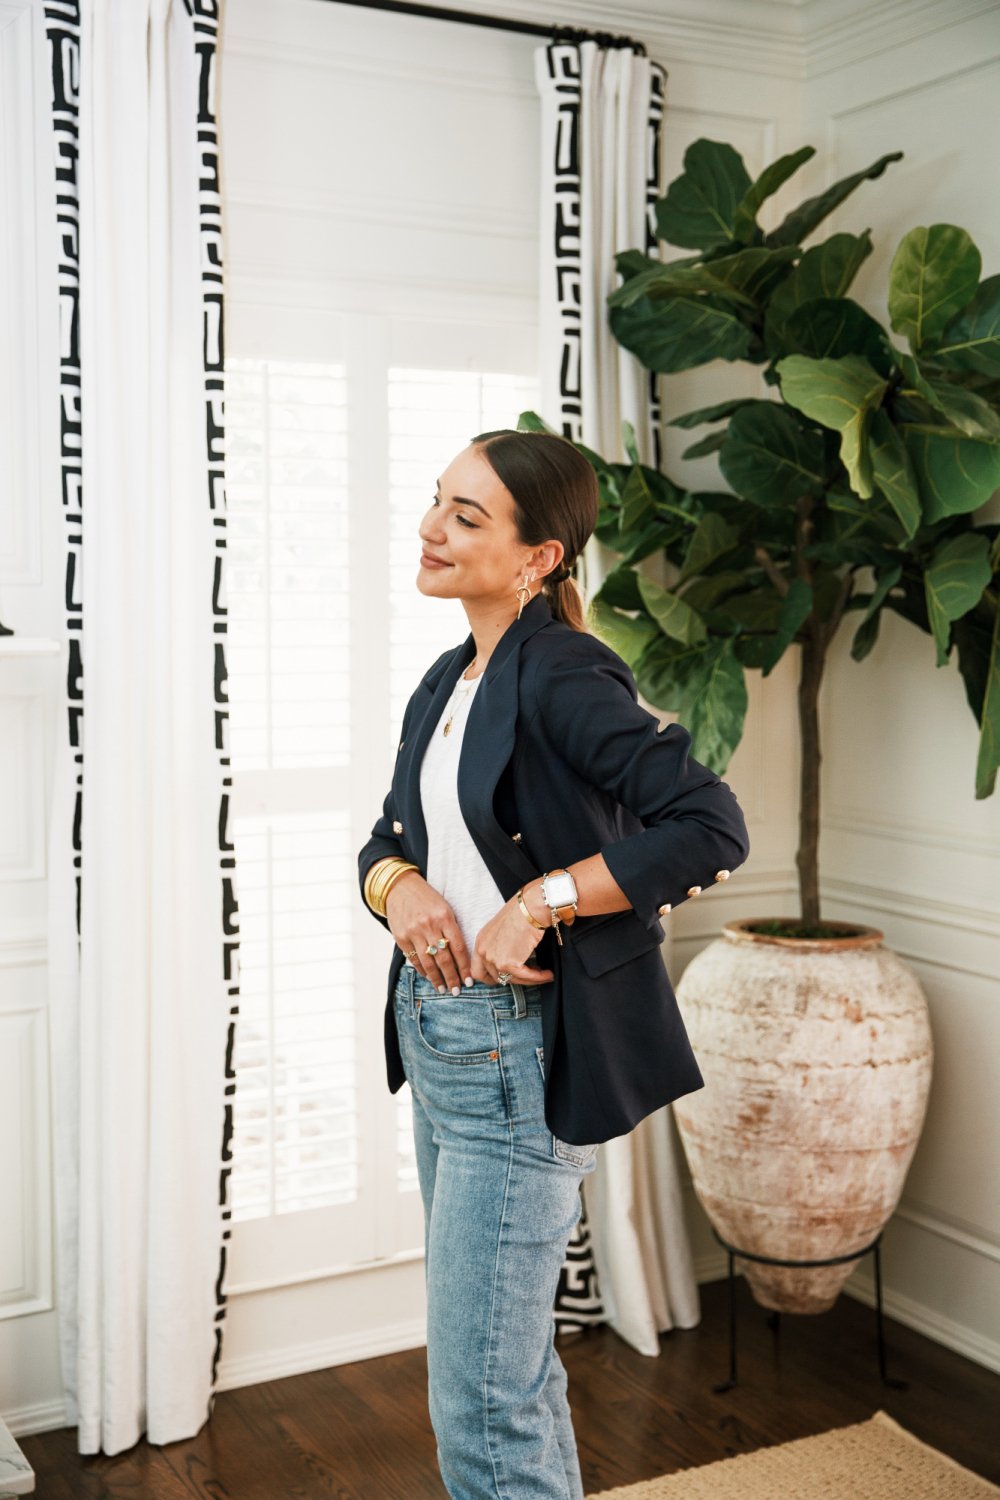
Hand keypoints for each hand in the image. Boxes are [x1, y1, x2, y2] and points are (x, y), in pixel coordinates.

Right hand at [385, 873, 471, 994]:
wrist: (399, 887)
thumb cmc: (427, 898)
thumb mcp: (444, 908)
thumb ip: (451, 929)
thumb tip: (461, 957)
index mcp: (444, 917)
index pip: (458, 948)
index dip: (465, 967)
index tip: (470, 980)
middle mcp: (429, 925)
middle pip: (444, 959)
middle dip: (452, 978)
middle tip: (457, 990)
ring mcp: (413, 932)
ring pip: (428, 963)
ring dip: (437, 979)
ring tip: (443, 989)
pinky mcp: (401, 937)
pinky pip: (414, 959)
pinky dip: (422, 970)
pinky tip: (429, 977)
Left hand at [472, 881, 554, 985]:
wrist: (530, 907)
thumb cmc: (522, 912)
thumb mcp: (503, 930)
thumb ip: (501, 946)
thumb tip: (514, 959)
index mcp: (480, 942)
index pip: (478, 970)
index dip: (490, 978)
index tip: (506, 978)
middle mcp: (483, 951)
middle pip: (494, 978)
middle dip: (513, 979)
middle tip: (528, 975)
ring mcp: (494, 959)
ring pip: (511, 979)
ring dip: (528, 979)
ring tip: (543, 974)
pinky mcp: (508, 964)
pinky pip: (525, 976)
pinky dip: (538, 977)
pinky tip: (547, 974)